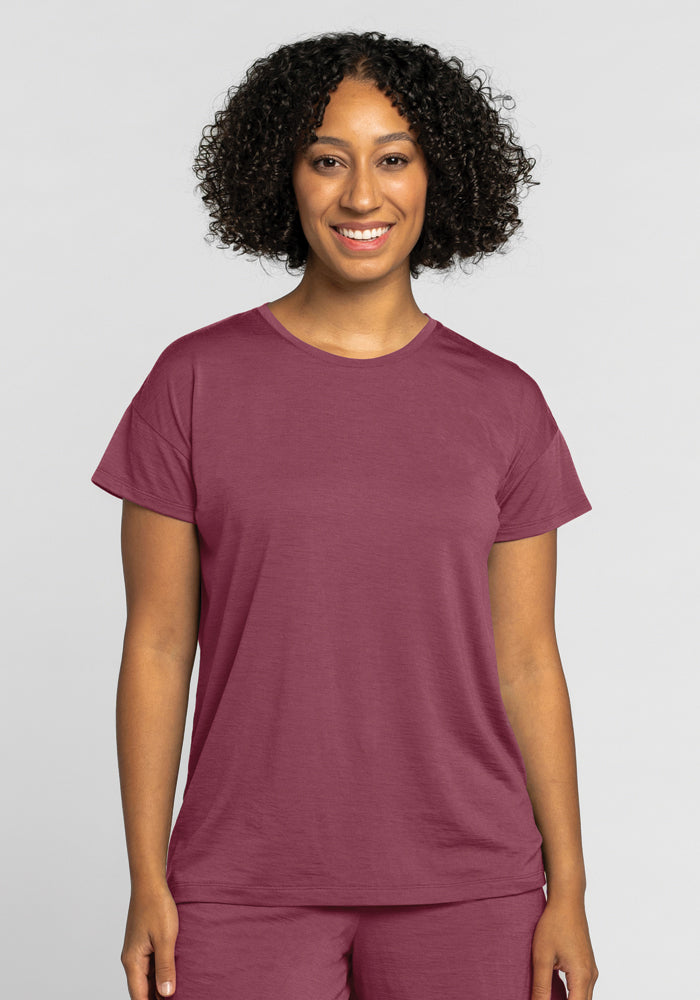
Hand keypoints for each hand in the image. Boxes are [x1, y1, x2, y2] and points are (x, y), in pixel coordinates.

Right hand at [121, 882, 178, 998]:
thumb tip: (166, 994)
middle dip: (156, 998)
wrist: (150, 883)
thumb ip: (165, 967)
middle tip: (177, 998)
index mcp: (133, 961)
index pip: (139, 996)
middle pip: (142, 990)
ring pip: (146, 978)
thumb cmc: (156, 907)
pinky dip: (159, 974)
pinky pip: (150, 965)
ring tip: (178, 993)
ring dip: (159, 987)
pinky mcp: (143, 943)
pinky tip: (173, 975)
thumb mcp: (165, 939)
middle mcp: (132, 959)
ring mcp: (137, 951)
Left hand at [530, 894, 597, 999]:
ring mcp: (591, 970)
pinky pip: (582, 988)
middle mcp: (591, 976)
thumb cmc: (554, 924)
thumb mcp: (542, 957)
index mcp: (582, 976)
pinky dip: (571, 995)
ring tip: (549, 997)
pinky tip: (555, 994)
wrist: (567, 900)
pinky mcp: (587, 964)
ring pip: (583, 998)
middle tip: (545, 999)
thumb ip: (541, 986)